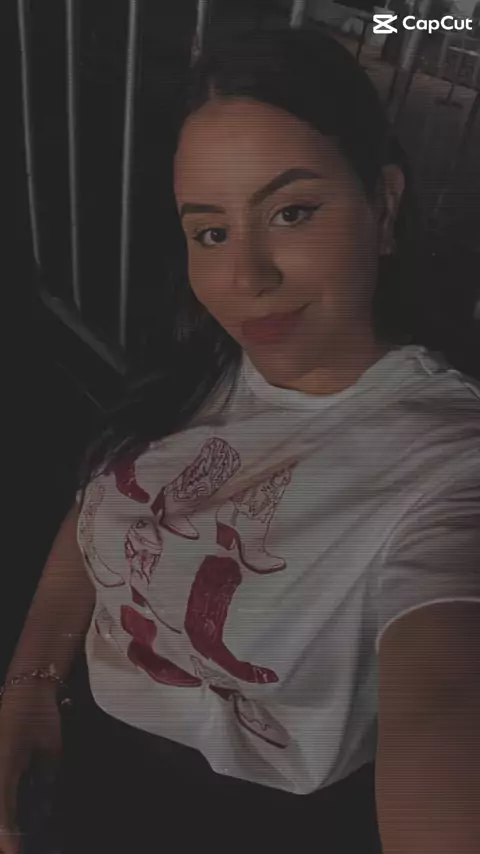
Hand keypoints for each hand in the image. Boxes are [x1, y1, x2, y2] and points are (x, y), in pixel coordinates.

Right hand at [0, 682, 61, 853]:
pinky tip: (11, 816)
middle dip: (3, 832)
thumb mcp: (49, 750)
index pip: (3, 812)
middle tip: (14, 849)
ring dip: (3, 819)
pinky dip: (5, 806)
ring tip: (14, 838)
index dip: (8, 837)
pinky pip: (0, 790)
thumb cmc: (38, 715)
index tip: (13, 853)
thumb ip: (44, 782)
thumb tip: (41, 812)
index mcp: (4, 766)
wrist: (24, 688)